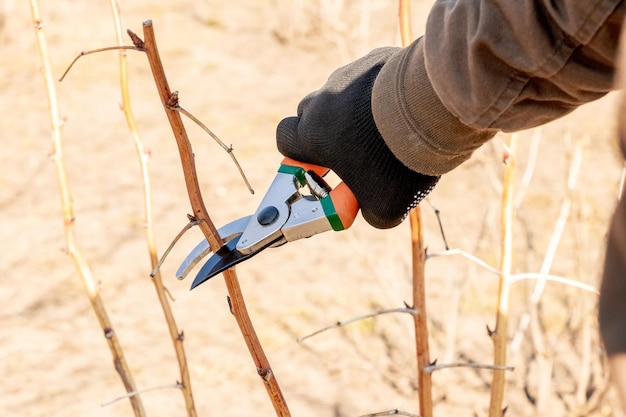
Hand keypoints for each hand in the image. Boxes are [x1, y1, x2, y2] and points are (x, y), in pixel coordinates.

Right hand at [276, 47, 438, 228]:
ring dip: (357, 112)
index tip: (318, 167)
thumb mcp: (385, 206)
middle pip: (311, 113)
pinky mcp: (376, 59)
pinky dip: (381, 93)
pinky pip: (370, 79)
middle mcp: (324, 98)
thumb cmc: (398, 159)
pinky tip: (405, 109)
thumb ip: (369, 213)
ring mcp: (349, 74)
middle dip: (327, 132)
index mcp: (314, 133)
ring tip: (389, 130)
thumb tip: (370, 210)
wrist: (431, 110)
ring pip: (342, 95)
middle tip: (355, 152)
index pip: (285, 138)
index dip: (297, 154)